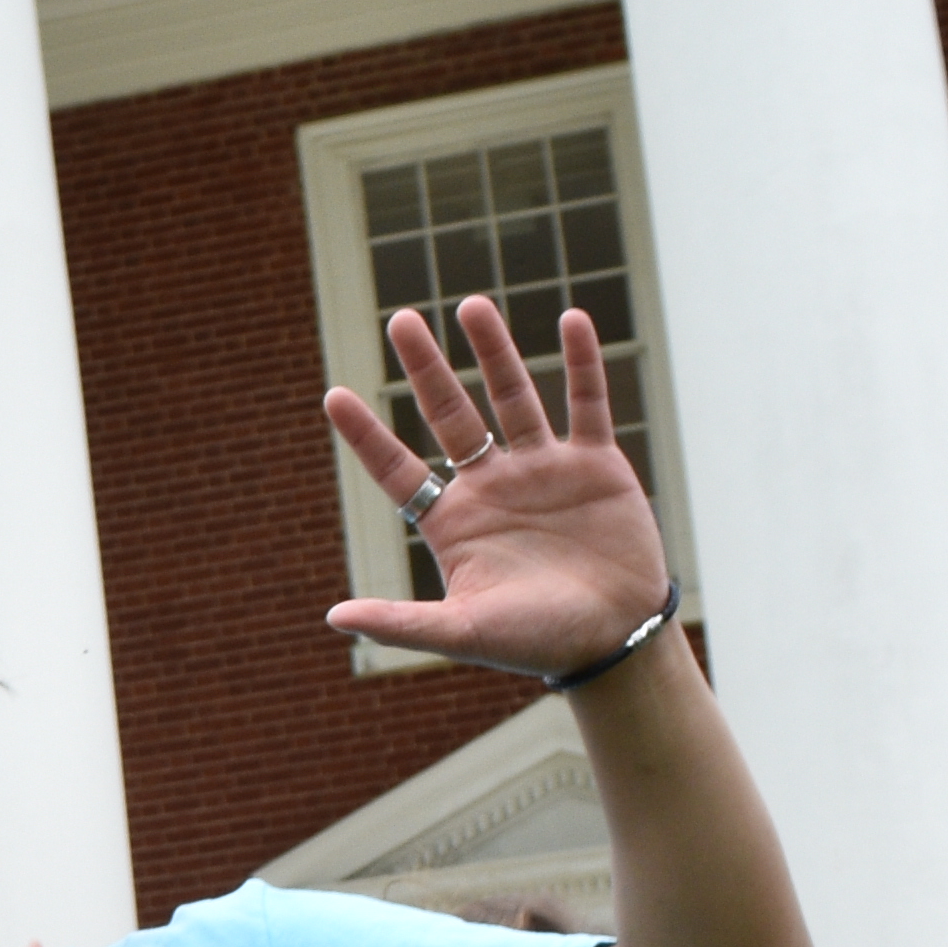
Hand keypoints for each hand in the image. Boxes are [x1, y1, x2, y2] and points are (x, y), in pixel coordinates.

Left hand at [320, 297, 675, 674]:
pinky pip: (587, 402)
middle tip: (400, 321)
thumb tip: (334, 616)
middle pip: (450, 414)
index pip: (399, 469)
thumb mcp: (463, 631)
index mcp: (454, 521)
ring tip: (470, 304)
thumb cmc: (536, 642)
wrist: (614, 641)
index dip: (367, 435)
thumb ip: (401, 622)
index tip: (333, 397)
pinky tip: (572, 319)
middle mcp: (492, 485)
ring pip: (514, 396)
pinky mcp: (595, 463)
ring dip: (493, 351)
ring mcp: (543, 469)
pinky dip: (582, 362)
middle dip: (426, 369)